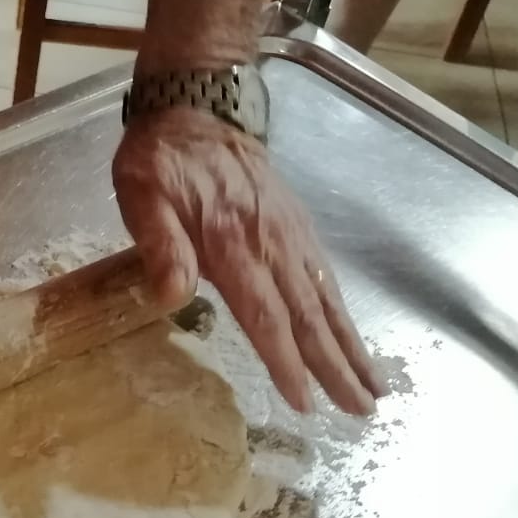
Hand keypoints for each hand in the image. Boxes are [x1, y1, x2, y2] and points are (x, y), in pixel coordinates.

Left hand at [113, 108, 385, 414]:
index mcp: (233, 244)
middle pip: (310, 318)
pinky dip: (343, 314)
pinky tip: (352, 338)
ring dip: (351, 347)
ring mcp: (291, 235)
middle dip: (337, 369)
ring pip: (327, 301)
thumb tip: (173, 296)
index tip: (305, 401)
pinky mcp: (298, 227)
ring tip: (374, 387)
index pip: (266, 316)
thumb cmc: (161, 159)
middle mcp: (272, 244)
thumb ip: (160, 246)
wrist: (197, 106)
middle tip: (362, 411)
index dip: (286, 362)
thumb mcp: (143, 196)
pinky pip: (327, 278)